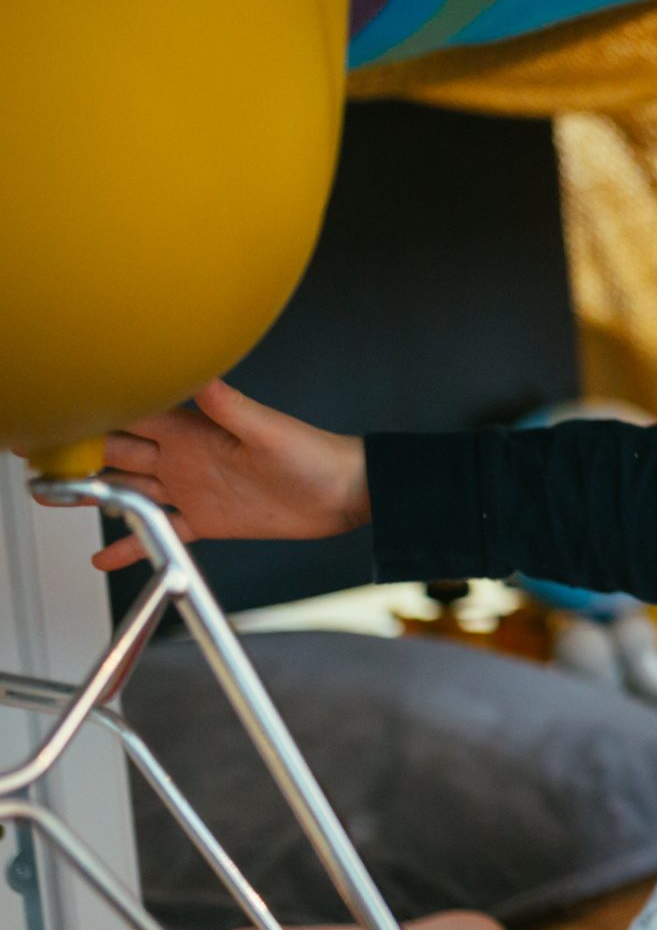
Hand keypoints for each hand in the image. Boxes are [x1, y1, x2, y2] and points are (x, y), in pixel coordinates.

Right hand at [56, 381, 369, 571]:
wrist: (345, 493)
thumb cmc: (315, 456)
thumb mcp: (269, 431)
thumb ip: (231, 407)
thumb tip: (203, 373)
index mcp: (191, 430)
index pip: (130, 416)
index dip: (93, 412)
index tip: (57, 411)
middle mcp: (184, 457)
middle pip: (117, 452)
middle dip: (78, 451)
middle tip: (37, 455)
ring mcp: (192, 488)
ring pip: (130, 489)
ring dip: (95, 493)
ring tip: (54, 496)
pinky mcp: (208, 520)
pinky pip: (162, 530)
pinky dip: (133, 543)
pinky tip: (105, 556)